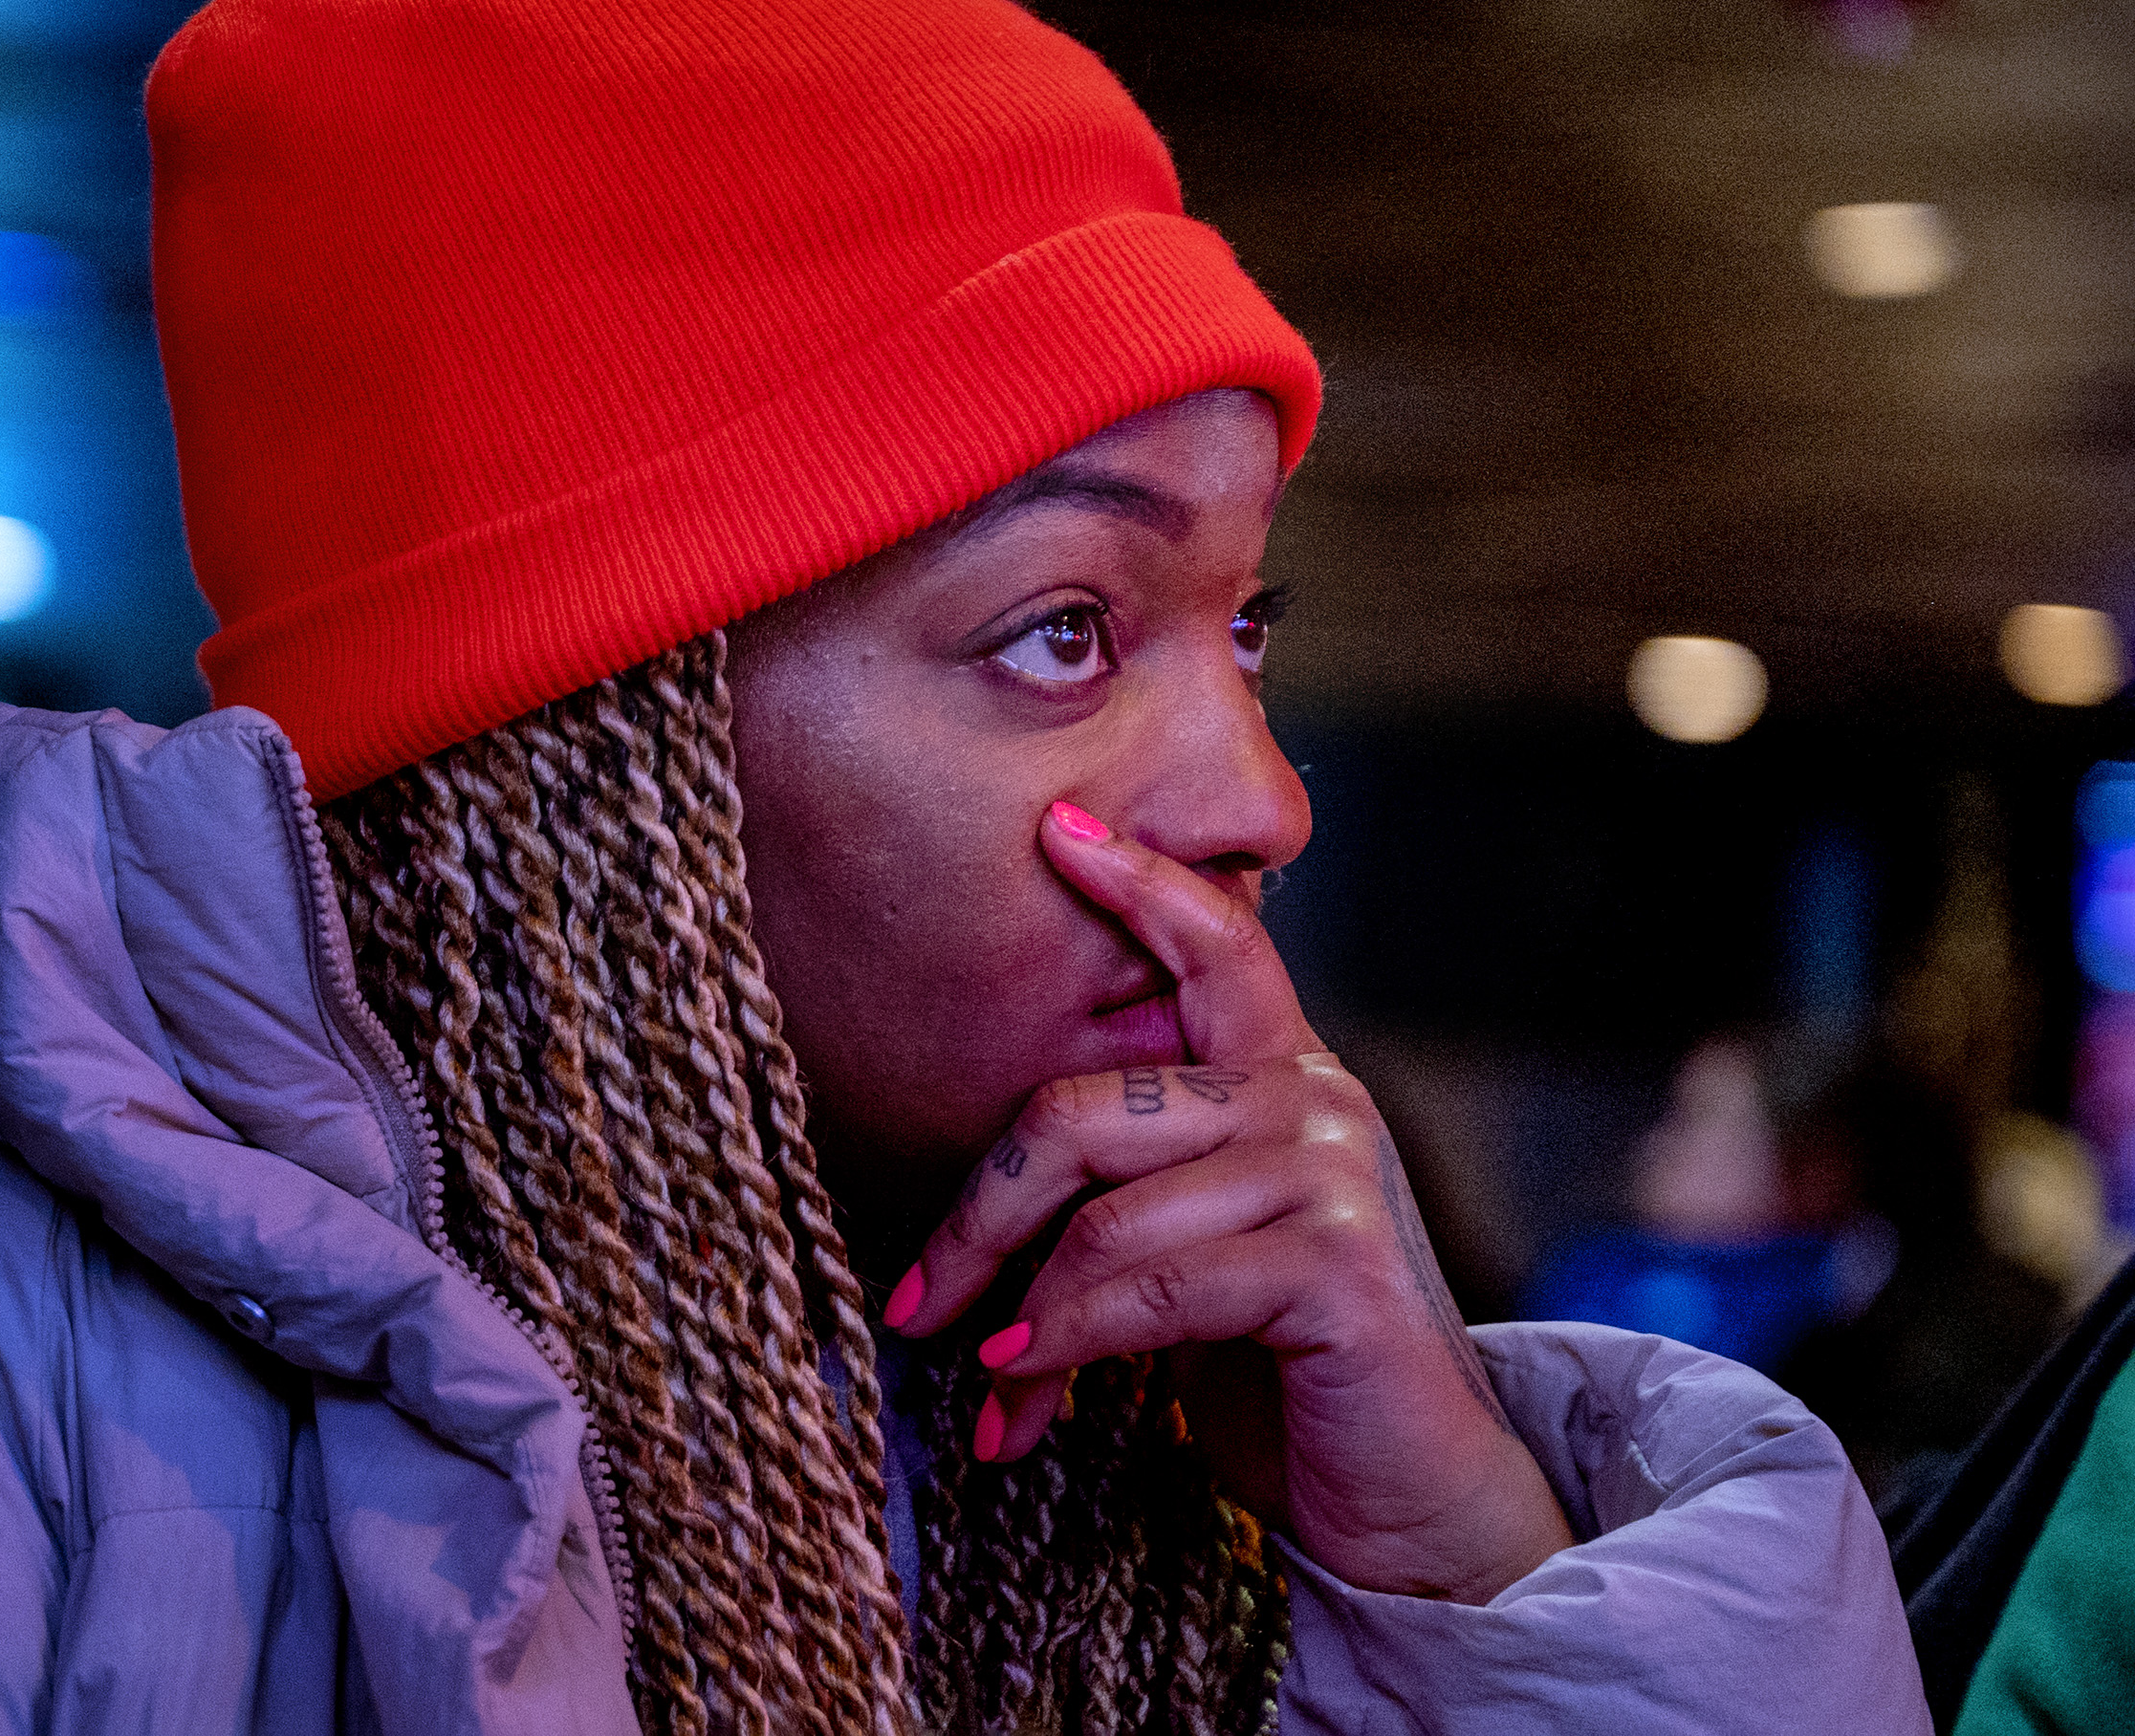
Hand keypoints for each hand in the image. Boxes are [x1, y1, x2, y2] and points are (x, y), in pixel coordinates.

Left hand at [884, 800, 1575, 1603]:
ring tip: (989, 1392)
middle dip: (980, 1218)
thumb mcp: (1196, 1261)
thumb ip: (1123, 1203)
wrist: (1417, 1501)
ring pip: (1106, 1215)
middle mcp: (1315, 1098)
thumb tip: (968, 1247)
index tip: (1055, 830)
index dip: (1137, 883)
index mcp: (1282, 1076)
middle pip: (1086, 1111)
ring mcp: (1330, 1171)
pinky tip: (1025, 1390)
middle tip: (914, 1307)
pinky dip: (1067, 1345)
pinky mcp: (1335, 1261)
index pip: (1215, 946)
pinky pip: (1151, 1286)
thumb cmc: (1291, 1379)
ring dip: (1022, 1320)